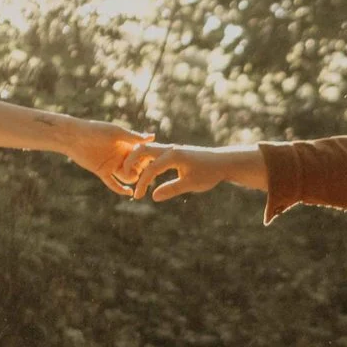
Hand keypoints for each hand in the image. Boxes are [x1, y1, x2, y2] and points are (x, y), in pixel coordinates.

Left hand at [68, 123, 153, 195]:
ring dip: (132, 179)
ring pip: (127, 177)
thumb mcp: (116, 133)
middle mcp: (121, 156)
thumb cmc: (95, 130)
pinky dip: (121, 189)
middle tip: (145, 173)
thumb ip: (133, 137)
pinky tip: (129, 193)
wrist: (74, 137)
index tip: (153, 162)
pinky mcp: (103, 172)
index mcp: (126, 145)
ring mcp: (112, 165)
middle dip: (141, 170)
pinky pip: (114, 183)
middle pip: (137, 167)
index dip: (147, 159)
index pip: (142, 155)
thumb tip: (153, 137)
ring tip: (136, 179)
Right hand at [117, 141, 263, 201]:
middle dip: (131, 162)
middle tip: (124, 176)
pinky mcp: (173, 152)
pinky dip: (145, 160)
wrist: (222, 162)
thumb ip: (172, 189)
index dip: (142, 184)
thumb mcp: (191, 184)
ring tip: (131, 175)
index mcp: (173, 156)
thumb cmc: (208, 173)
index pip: (151, 169)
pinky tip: (143, 171)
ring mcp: (171, 149)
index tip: (137, 197)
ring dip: (137, 160)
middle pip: (142, 150)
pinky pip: (154, 153)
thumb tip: (153, 197)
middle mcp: (170, 149)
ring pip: (147, 150)